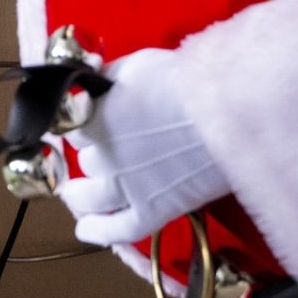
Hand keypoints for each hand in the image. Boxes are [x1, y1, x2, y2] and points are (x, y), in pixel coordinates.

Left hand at [61, 48, 231, 246]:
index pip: (73, 126)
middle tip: (107, 148)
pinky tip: (86, 231)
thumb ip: (107, 79)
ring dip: (79, 196)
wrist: (224, 112)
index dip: (85, 122)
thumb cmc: (182, 82)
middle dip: (95, 152)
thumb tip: (95, 82)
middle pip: (87, 160)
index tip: (93, 121)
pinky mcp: (155, 209)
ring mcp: (128, 187)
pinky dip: (99, 232)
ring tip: (75, 194)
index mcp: (94, 120)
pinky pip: (119, 229)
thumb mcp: (134, 66)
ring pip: (90, 198)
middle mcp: (105, 156)